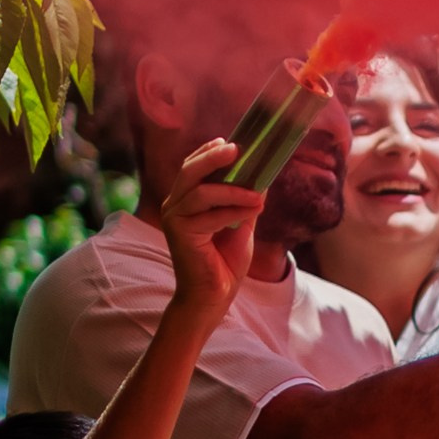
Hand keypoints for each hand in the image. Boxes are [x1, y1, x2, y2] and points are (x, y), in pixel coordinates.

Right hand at [159, 140, 263, 325]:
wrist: (213, 296)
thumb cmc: (224, 262)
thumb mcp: (241, 224)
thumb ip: (246, 201)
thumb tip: (263, 177)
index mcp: (186, 200)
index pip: (192, 167)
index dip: (209, 151)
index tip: (231, 142)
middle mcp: (175, 205)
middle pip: (189, 171)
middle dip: (212, 157)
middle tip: (237, 149)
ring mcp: (175, 219)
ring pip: (201, 192)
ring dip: (233, 190)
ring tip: (258, 195)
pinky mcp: (180, 234)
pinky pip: (210, 215)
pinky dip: (234, 211)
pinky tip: (254, 211)